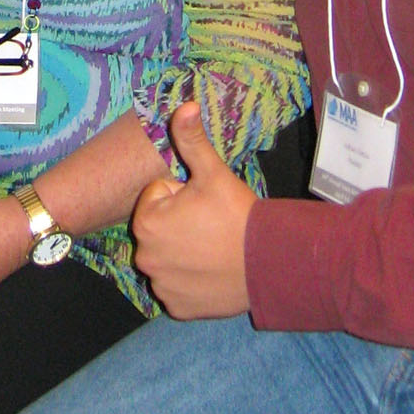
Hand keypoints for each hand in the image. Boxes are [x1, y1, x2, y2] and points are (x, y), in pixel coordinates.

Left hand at [131, 101, 254, 319]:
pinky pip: (177, 286)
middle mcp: (145, 258)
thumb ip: (191, 139)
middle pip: (159, 227)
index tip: (204, 203)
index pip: (157, 197)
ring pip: (168, 256)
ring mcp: (161, 286)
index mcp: (147, 223)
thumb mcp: (212, 173)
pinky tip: (211, 271)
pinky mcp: (177, 308)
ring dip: (183, 250)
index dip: (181, 195)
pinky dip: (190, 279)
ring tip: (213, 246)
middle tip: (210, 224)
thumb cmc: (237, 215)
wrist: (268, 264)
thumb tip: (183, 105)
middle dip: (179, 222)